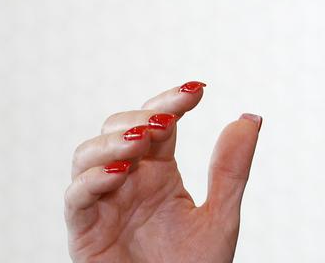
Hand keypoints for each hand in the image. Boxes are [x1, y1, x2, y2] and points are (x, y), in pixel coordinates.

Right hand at [64, 81, 261, 262]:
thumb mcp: (221, 217)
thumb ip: (231, 171)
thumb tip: (249, 120)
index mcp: (160, 173)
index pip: (160, 123)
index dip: (172, 102)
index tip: (198, 91)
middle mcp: (129, 181)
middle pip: (118, 128)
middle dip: (140, 116)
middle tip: (167, 121)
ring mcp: (104, 204)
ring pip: (87, 155)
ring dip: (113, 141)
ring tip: (142, 140)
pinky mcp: (85, 233)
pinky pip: (76, 198)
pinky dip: (92, 179)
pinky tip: (119, 172)